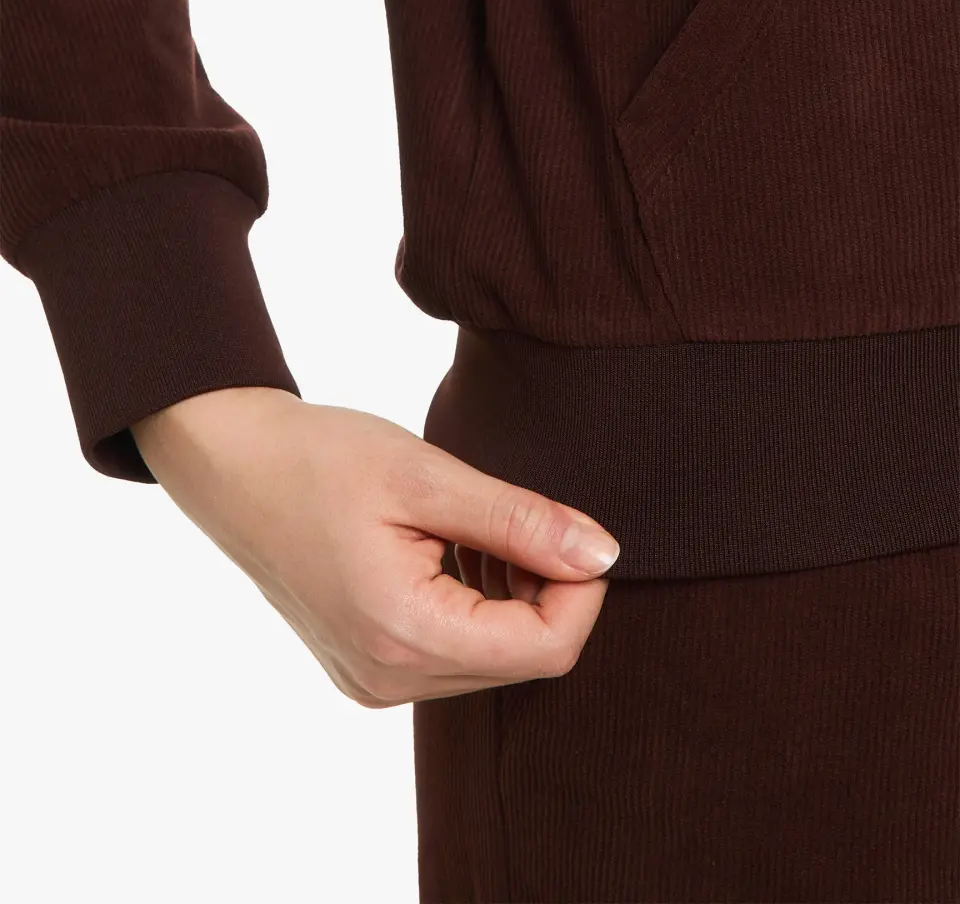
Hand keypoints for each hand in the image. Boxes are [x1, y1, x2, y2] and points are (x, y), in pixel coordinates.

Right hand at [130, 387, 619, 707]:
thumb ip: (521, 522)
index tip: (574, 529)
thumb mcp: (428, 478)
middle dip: (544, 589)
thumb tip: (604, 555)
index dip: (582, 589)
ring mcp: (373, 681)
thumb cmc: (320, 459)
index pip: (547, 648)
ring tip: (476, 528)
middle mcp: (389, 679)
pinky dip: (475, 607)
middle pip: (522, 657)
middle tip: (518, 518)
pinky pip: (453, 656)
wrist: (233, 467)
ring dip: (510, 597)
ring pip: (491, 658)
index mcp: (403, 635)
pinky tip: (453, 551)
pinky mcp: (367, 668)